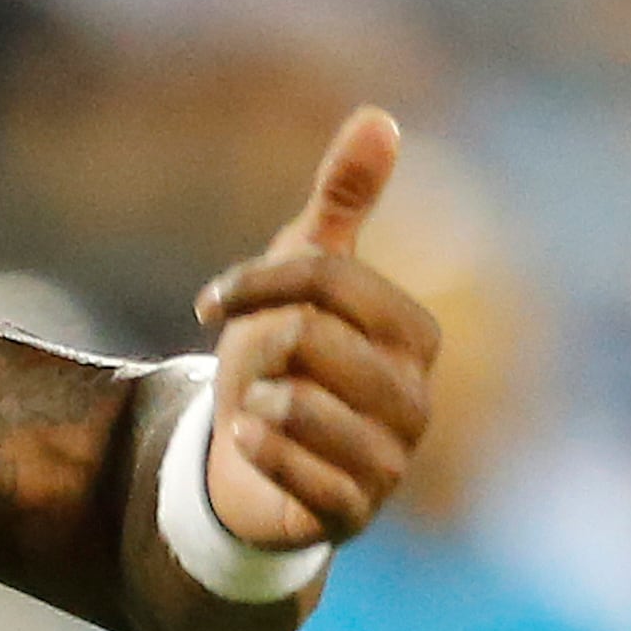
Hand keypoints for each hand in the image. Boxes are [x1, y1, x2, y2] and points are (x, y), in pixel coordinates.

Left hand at [193, 108, 434, 550]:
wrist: (250, 464)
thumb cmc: (283, 359)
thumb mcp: (305, 274)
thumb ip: (342, 200)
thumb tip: (380, 116)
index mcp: (415, 334)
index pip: (325, 280)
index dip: (254, 282)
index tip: (212, 301)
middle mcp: (417, 399)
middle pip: (305, 338)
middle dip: (252, 351)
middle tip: (249, 374)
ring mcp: (391, 462)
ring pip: (297, 404)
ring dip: (250, 402)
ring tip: (252, 411)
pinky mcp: (352, 514)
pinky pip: (296, 472)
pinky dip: (256, 451)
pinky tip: (246, 442)